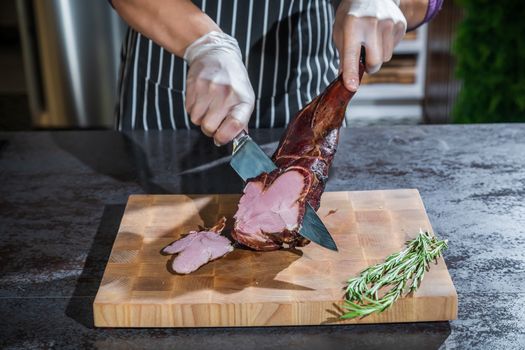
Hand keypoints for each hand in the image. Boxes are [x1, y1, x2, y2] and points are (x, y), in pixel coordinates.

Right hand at [184, 31, 254, 145]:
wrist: (216, 54)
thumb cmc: (233, 81)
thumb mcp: (244, 98)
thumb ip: (240, 120)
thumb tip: (235, 139)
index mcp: (243, 100)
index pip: (235, 125)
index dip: (225, 136)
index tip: (221, 138)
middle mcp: (226, 95)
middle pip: (209, 127)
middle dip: (210, 129)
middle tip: (214, 121)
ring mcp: (209, 89)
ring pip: (196, 120)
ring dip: (200, 118)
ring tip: (208, 107)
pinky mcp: (194, 86)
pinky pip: (189, 110)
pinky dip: (193, 109)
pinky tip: (201, 99)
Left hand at [333, 0, 406, 90]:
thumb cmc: (351, 16)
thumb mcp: (340, 32)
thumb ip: (343, 56)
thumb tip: (347, 81)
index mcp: (352, 25)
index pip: (351, 55)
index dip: (351, 73)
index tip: (352, 86)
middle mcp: (372, 23)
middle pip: (374, 62)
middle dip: (368, 67)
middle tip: (363, 60)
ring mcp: (389, 22)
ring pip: (385, 58)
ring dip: (377, 56)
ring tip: (371, 40)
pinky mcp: (401, 24)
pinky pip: (393, 49)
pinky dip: (386, 47)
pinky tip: (380, 34)